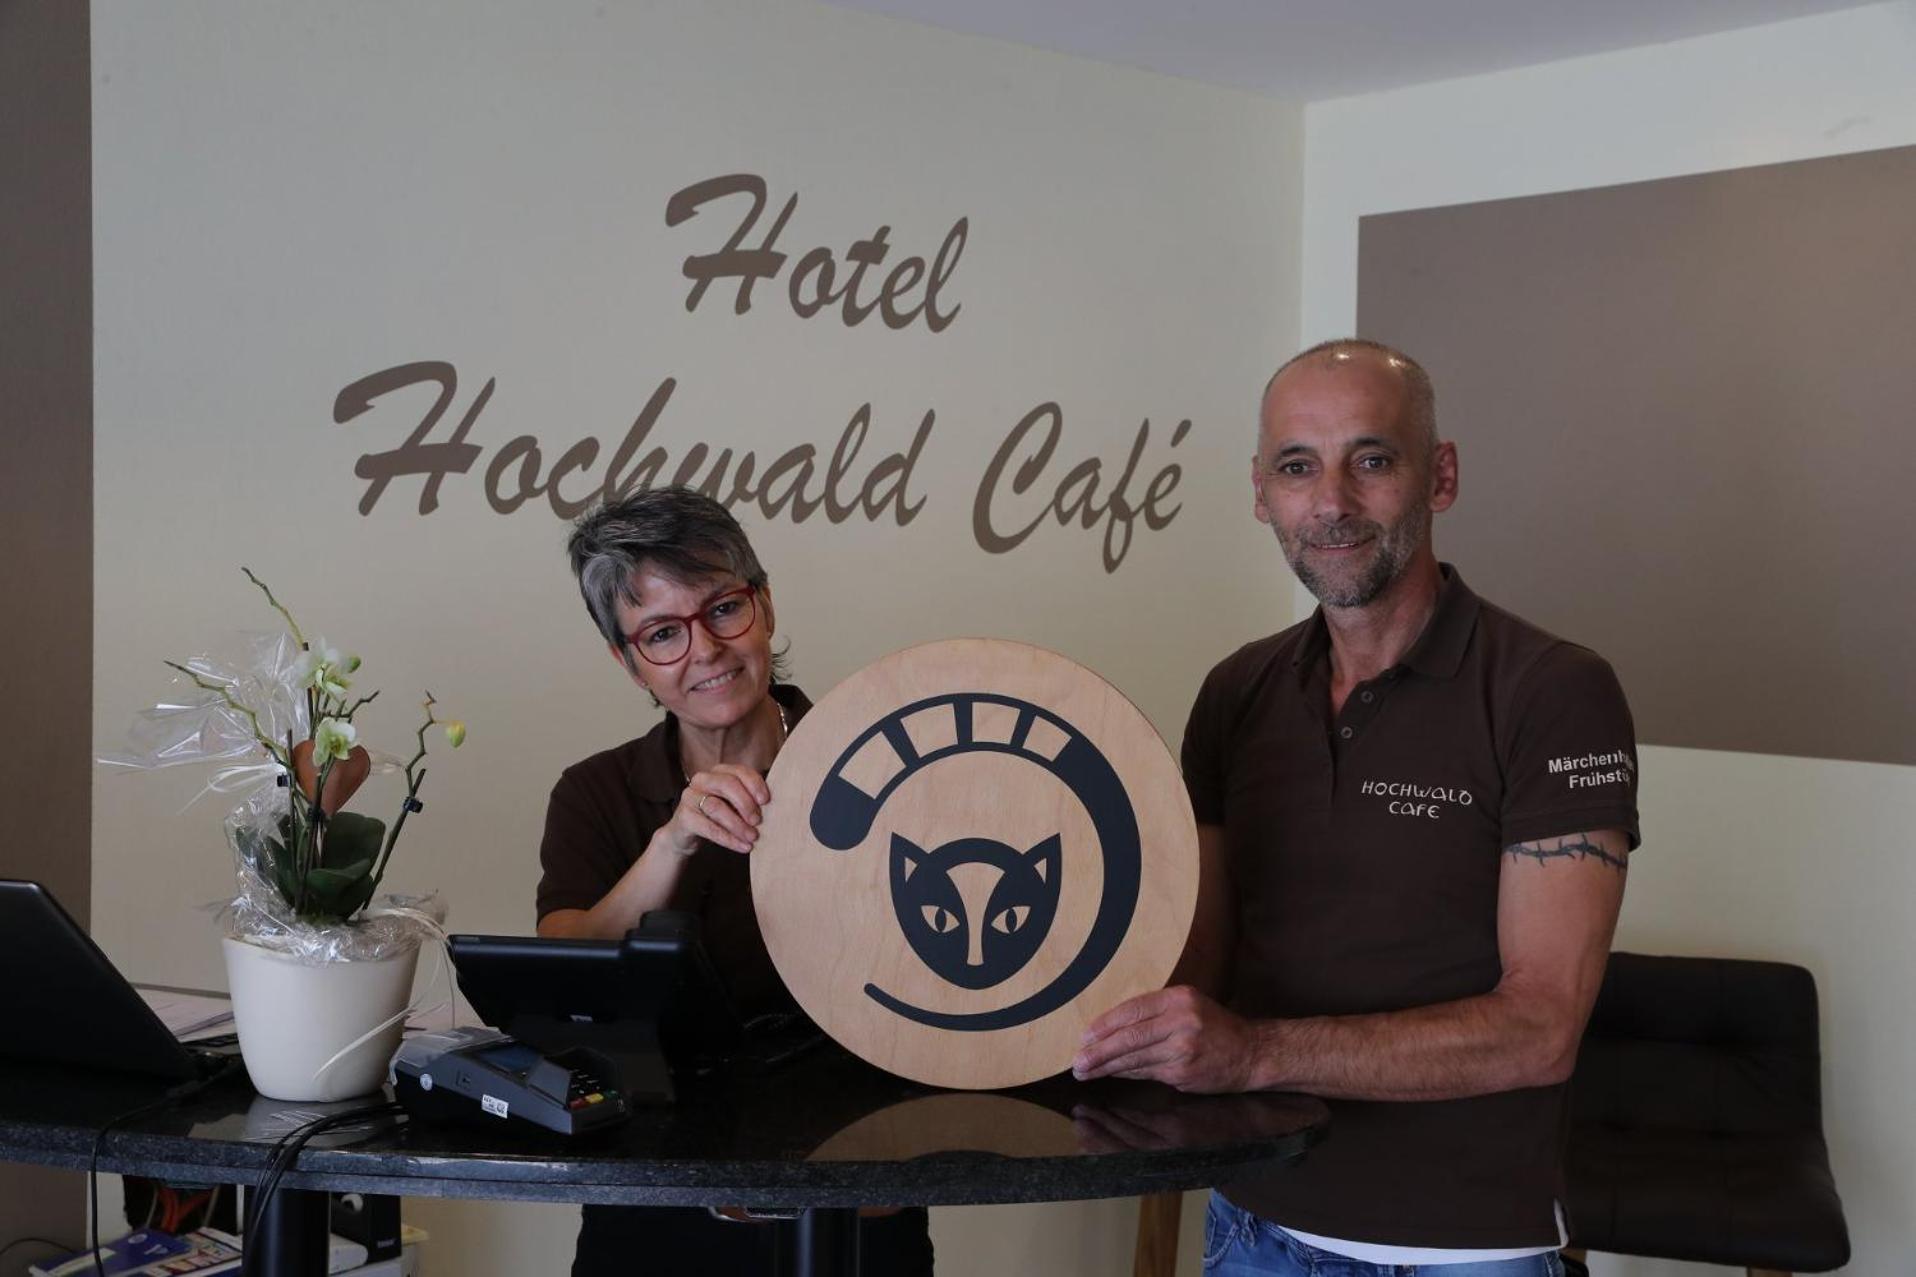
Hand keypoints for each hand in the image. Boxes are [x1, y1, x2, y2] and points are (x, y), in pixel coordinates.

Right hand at [663, 764, 770, 855]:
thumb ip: (749, 800)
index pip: (739, 771)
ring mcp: (690, 797)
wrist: (686, 836)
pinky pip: (708, 827)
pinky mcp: (683, 817)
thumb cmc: (717, 817)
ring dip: (738, 824)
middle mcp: (702, 780)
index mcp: (718, 772)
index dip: (754, 784)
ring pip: (716, 806)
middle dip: (746, 803)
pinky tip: (742, 846)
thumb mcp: (734, 805)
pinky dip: (728, 838)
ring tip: (752, 837)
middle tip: (758, 821)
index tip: (766, 801)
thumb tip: (775, 806)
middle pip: (727, 784)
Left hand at [1072, 985, 1264, 1092]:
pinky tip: (1112, 1075)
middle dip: (1099, 1051)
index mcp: (1178, 999)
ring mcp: (1183, 1050)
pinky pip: (1147, 1073)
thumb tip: (1111, 1029)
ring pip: (1135, 1059)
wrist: (1251, 1053)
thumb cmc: (1215, 1027)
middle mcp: (1181, 1022)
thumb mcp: (1188, 1005)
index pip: (1132, 1011)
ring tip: (1086, 1071)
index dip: (1104, 1025)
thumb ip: (1155, 1012)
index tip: (1084, 1036)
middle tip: (1078, 1061)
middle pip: (1129, 1037)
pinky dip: (1127, 1074)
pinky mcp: (1183, 1073)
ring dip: (1107, 1067)